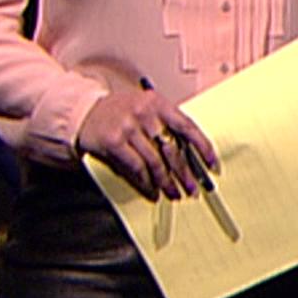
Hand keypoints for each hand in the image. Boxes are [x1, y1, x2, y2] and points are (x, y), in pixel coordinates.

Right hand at [77, 85, 216, 201]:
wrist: (86, 111)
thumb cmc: (121, 111)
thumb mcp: (146, 109)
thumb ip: (165, 125)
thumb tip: (190, 155)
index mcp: (158, 103)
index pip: (187, 126)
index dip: (202, 146)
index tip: (211, 164)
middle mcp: (145, 113)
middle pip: (172, 149)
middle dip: (184, 172)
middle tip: (192, 188)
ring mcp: (128, 128)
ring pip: (154, 162)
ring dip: (166, 182)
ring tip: (173, 194)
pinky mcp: (114, 142)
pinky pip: (136, 168)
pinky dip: (146, 182)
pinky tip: (152, 191)